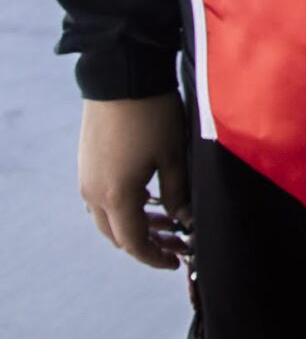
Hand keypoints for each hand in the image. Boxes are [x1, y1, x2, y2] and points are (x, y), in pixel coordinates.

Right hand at [78, 94, 191, 271]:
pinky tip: (150, 197)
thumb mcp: (174, 156)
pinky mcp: (88, 164)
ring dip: (136, 224)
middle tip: (178, 243)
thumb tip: (185, 221)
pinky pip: (103, 198)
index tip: (178, 261)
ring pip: (108, 218)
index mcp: (116, 197)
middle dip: (147, 244)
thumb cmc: (153, 115)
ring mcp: (87, 178)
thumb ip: (179, 194)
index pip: (134, 243)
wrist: (122, 77)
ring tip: (168, 220)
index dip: (155, 257)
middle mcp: (93, 193)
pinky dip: (125, 206)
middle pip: (118, 235)